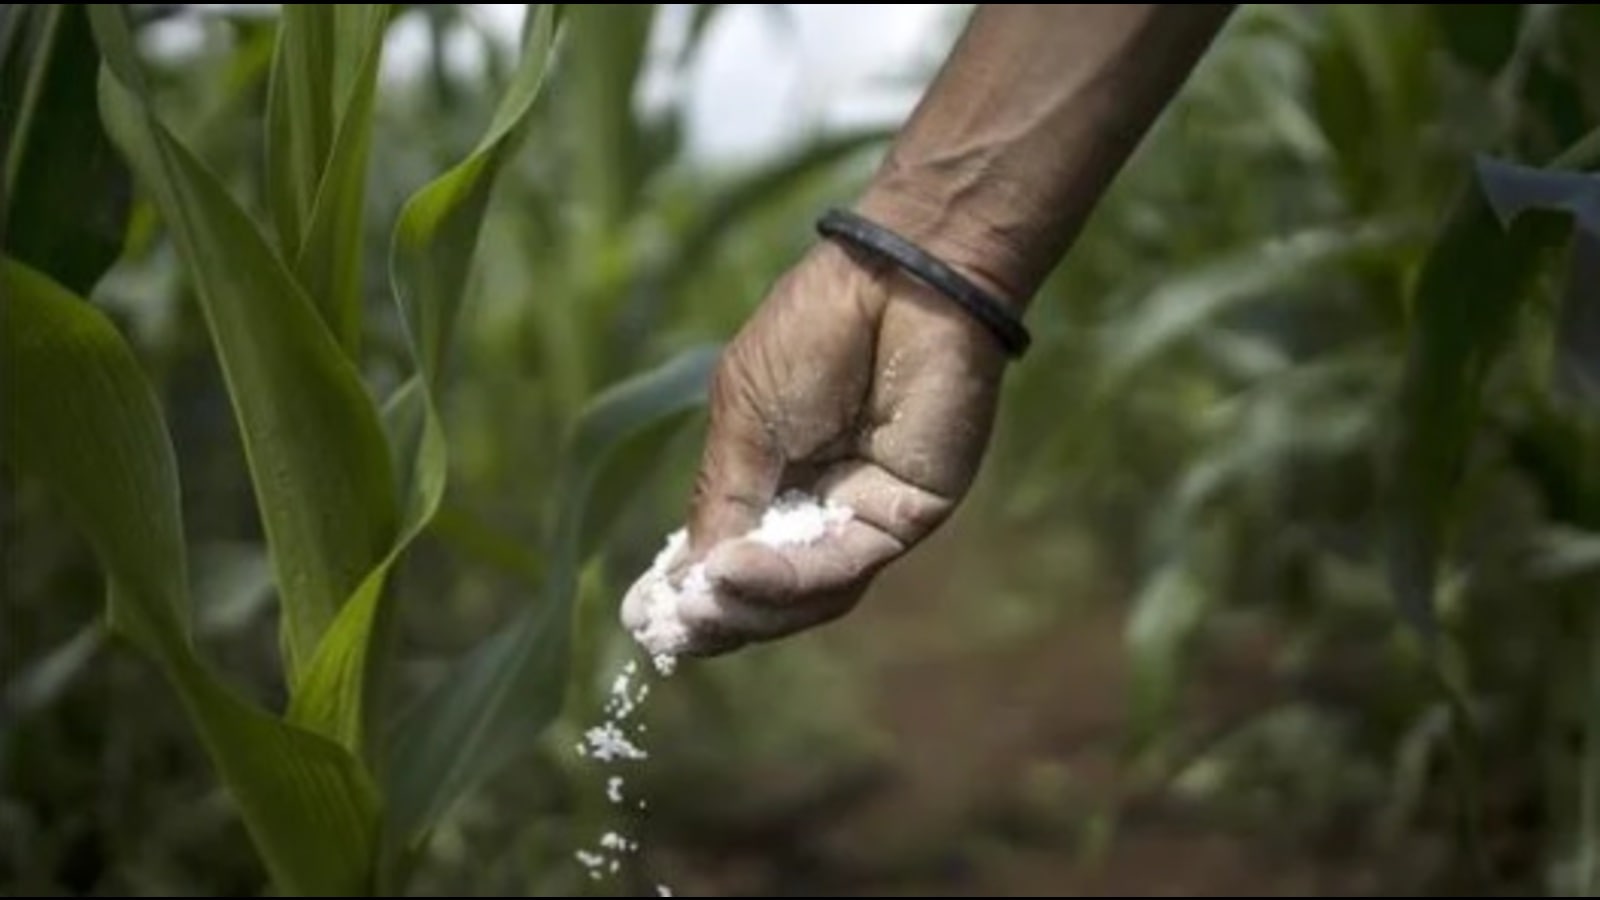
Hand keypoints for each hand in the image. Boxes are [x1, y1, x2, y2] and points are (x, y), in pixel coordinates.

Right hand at [621, 239, 1007, 656]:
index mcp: (773, 480)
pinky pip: (843, 566)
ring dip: (749, 606)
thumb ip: (721, 502)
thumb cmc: (812, 333)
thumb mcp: (741, 419)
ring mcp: (864, 517)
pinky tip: (737, 569)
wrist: (896, 283)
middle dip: (717, 616)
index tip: (641, 620)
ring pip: (807, 595)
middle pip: (769, 592)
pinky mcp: (905, 518)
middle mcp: (820, 509)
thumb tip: (686, 586)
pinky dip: (787, 578)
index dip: (691, 593)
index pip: (732, 558)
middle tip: (669, 630)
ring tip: (702, 601)